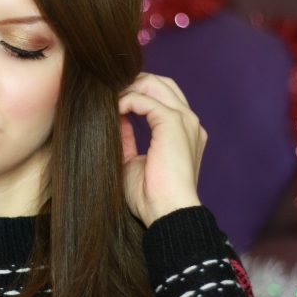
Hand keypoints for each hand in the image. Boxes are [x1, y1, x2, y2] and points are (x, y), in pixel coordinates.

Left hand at [118, 73, 206, 227]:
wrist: (167, 213)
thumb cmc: (150, 196)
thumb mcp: (132, 161)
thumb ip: (126, 139)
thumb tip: (112, 121)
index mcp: (184, 132)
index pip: (162, 98)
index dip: (136, 93)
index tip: (111, 101)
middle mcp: (188, 122)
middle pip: (160, 84)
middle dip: (131, 83)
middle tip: (107, 93)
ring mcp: (184, 121)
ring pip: (154, 85)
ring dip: (127, 89)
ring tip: (107, 99)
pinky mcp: (173, 123)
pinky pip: (144, 99)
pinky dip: (125, 101)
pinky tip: (112, 110)